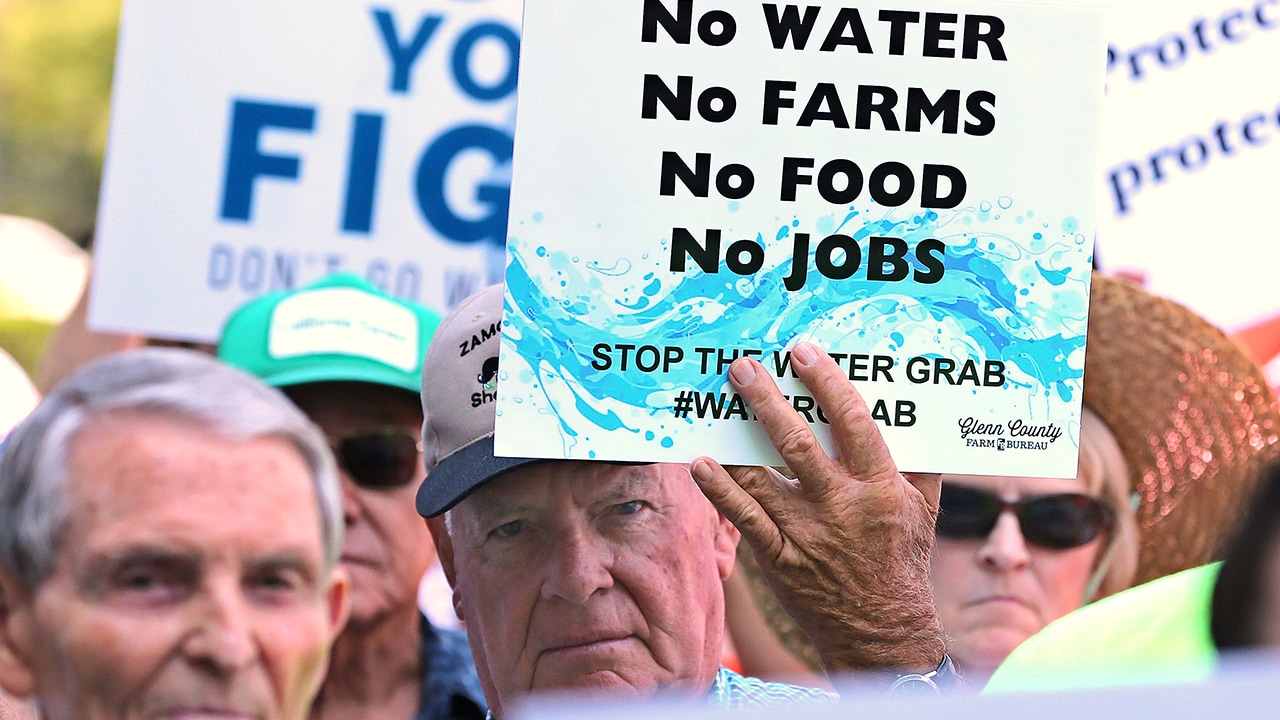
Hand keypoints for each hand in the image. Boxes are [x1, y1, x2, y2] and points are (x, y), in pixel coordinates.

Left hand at [690, 342, 944, 674]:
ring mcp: (806, 533)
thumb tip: (915, 411)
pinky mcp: (779, 558)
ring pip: (763, 477)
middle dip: (766, 401)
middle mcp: (840, 505)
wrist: (882, 630)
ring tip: (715, 404)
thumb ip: (918, 461)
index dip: (826, 382)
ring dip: (736, 439)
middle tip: (742, 368)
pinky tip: (700, 463)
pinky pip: (744, 519)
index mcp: (880, 486)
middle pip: (797, 443)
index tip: (802, 352)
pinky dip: (720, 491)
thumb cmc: (902, 561)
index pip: (852, 422)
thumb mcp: (922, 509)